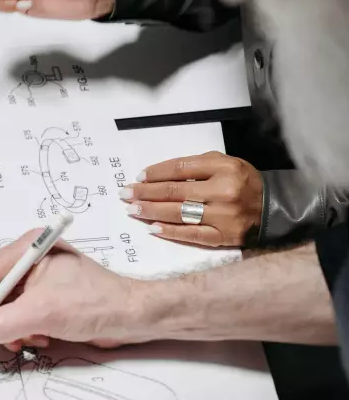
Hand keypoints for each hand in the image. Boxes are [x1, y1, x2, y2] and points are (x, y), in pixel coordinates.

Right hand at [0, 230, 151, 354]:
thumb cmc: (93, 305)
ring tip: (21, 343)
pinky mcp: (49, 298)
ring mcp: (40, 280)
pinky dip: (23, 331)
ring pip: (5, 306)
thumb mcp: (42, 313)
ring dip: (8, 329)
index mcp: (29, 250)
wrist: (135, 317)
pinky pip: (21, 315)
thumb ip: (2, 322)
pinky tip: (39, 339)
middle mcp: (31, 261)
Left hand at [121, 152, 263, 246]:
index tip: (138, 177)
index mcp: (224, 168)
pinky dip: (170, 231)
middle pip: (174, 191)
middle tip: (125, 194)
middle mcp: (223, 191)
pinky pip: (192, 234)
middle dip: (145, 193)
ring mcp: (223, 216)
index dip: (155, 173)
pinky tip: (152, 228)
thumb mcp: (226, 163)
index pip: (180, 169)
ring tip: (132, 210)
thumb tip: (159, 175)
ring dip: (151, 211)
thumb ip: (197, 166)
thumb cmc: (243, 182)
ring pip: (179, 213)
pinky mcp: (224, 236)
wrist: (274, 208)